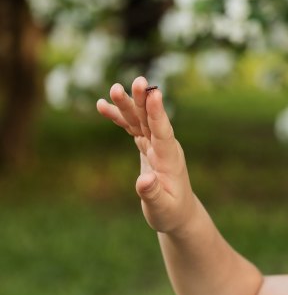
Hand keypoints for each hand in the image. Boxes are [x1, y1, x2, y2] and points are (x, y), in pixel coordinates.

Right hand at [96, 77, 196, 233]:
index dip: (159, 113)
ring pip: (140, 120)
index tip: (155, 94)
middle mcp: (164, 147)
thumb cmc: (171, 213)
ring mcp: (156, 146)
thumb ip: (152, 193)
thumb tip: (144, 181)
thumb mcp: (161, 208)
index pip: (164, 132)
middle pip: (152, 119)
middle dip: (143, 101)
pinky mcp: (147, 147)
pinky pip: (132, 128)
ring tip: (114, 89)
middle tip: (139, 81)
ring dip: (128, 105)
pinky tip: (102, 105)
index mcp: (170, 159)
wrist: (178, 213)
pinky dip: (119, 118)